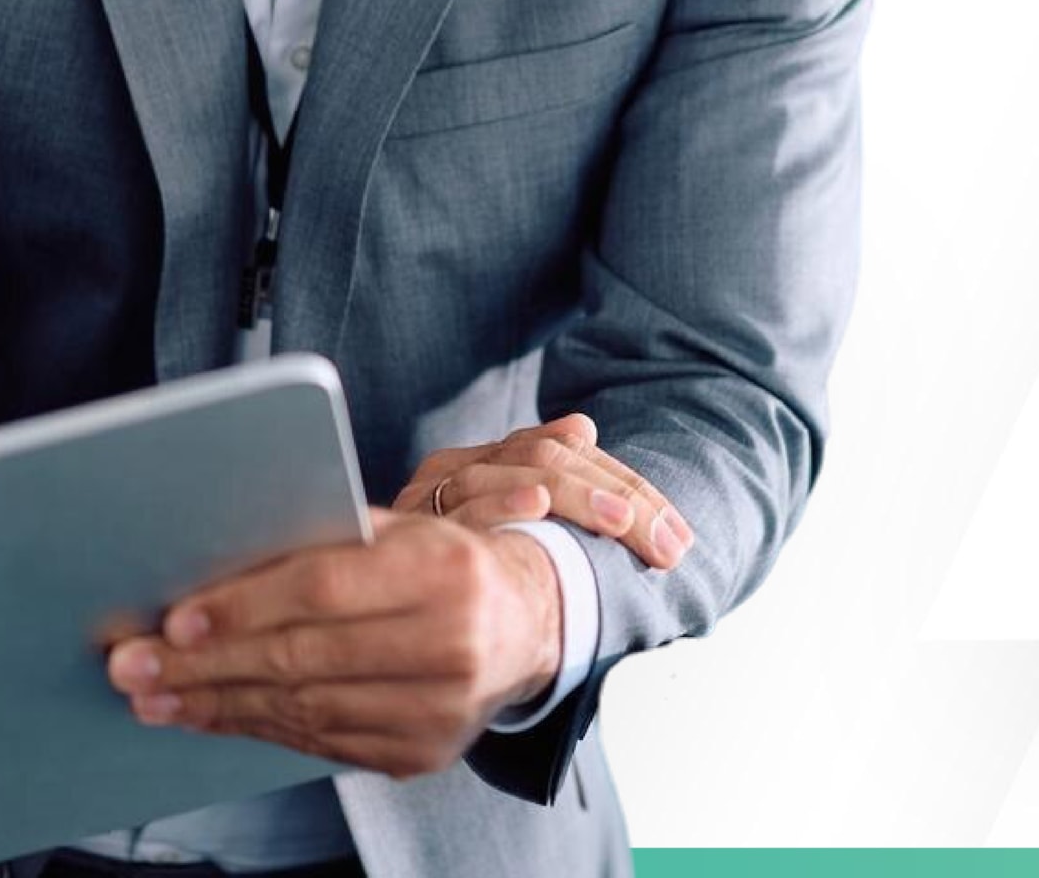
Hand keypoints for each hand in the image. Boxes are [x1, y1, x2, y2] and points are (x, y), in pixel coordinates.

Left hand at [103, 508, 561, 779]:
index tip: (176, 619)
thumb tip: (209, 562)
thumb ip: (320, 539)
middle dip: (206, 664)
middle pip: (303, 657)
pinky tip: (207, 714)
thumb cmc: (435, 562)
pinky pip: (319, 743)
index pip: (325, 588)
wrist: (524, 624)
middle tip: (134, 665)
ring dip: (216, 704)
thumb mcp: (396, 530)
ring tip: (153, 695)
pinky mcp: (421, 754)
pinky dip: (255, 726)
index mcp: (442, 570)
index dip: (245, 605)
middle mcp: (450, 645)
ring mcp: (439, 711)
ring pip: (304, 709)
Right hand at [392, 411, 693, 568]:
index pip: (570, 451)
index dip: (630, 486)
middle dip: (621, 497)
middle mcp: (460, 467)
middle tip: (667, 544)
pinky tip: (537, 508)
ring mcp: (433, 494)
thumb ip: (542, 481)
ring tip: (624, 522)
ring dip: (580, 495)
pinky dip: (503, 501)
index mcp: (488, 461)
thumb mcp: (503, 530)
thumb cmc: (447, 576)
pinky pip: (463, 510)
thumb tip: (584, 426)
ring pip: (520, 469)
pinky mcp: (409, 528)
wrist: (362, 610)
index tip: (676, 536)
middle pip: (553, 457)